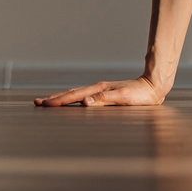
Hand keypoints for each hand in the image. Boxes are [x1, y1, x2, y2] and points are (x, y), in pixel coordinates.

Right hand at [33, 77, 168, 106]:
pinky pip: (83, 96)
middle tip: (37, 103)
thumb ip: (104, 100)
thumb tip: (84, 102)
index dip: (58, 101)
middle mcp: (97, 89)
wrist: (154, 86)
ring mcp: (100, 90)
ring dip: (61, 98)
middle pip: (71, 93)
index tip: (43, 104)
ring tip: (48, 102)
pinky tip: (71, 101)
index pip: (74, 96)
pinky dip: (72, 99)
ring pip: (76, 94)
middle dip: (54, 99)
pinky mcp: (104, 93)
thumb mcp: (124, 98)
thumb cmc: (141, 95)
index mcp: (99, 90)